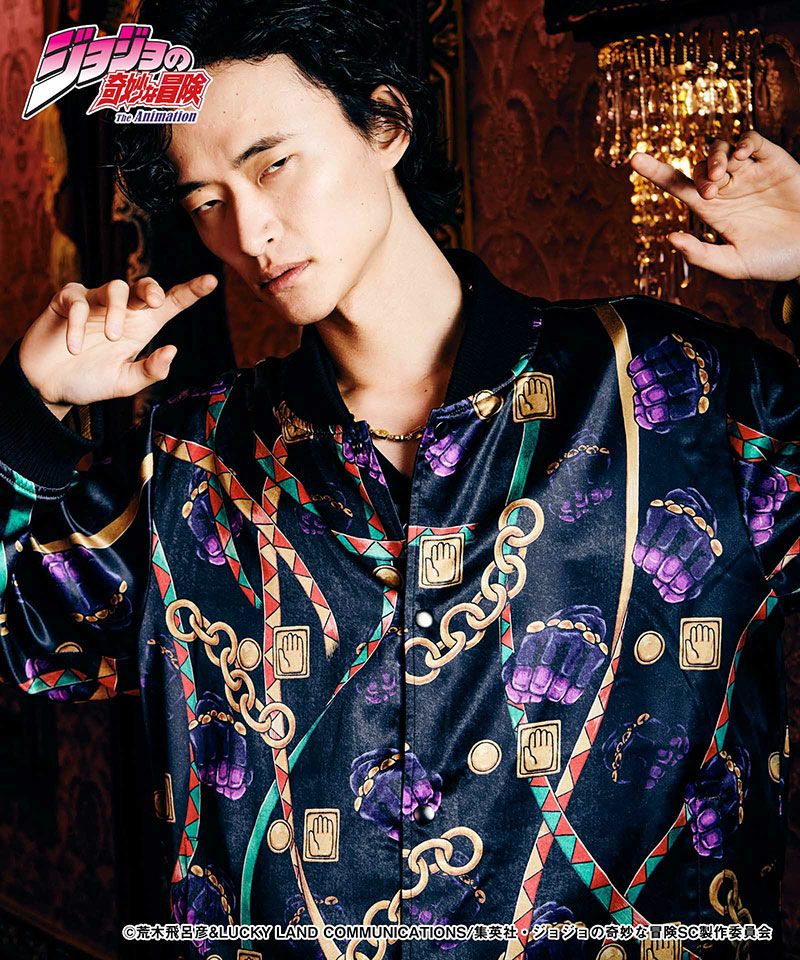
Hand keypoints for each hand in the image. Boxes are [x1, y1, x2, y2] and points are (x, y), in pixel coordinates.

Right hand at [18, 273, 218, 414]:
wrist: (48, 387)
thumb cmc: (90, 381)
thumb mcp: (125, 383)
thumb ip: (150, 371)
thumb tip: (172, 349)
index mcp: (142, 327)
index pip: (172, 304)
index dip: (192, 291)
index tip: (212, 281)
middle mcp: (122, 310)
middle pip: (145, 286)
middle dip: (153, 288)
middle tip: (154, 303)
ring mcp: (95, 303)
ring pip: (115, 288)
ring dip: (117, 311)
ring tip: (112, 339)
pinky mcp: (67, 302)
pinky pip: (78, 299)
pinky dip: (78, 323)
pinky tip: (74, 347)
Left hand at [629, 131, 799, 280]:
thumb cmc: (774, 261)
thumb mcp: (734, 264)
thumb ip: (701, 255)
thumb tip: (669, 239)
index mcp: (713, 211)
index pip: (678, 186)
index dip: (656, 172)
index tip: (634, 159)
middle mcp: (728, 188)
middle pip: (700, 166)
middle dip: (700, 172)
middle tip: (710, 189)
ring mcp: (750, 173)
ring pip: (722, 150)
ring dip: (715, 157)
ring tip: (721, 175)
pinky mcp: (774, 162)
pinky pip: (752, 141)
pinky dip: (743, 142)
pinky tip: (740, 154)